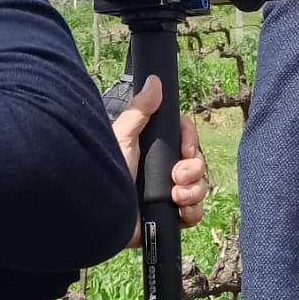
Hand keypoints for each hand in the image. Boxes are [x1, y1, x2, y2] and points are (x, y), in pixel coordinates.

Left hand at [110, 77, 212, 247]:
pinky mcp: (168, 217)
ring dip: (193, 191)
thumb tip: (154, 81)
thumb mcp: (123, 137)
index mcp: (153, 150)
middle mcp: (162, 170)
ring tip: (175, 197)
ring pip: (199, 187)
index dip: (190, 142)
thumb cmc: (105, 171)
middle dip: (193, 170)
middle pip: (196, 163)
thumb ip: (141, 110)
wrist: (99, 215)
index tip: (185, 150)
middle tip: (176, 177)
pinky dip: (192, 211)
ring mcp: (166, 194)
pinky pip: (194, 213)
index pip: (185, 139)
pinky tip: (180, 210)